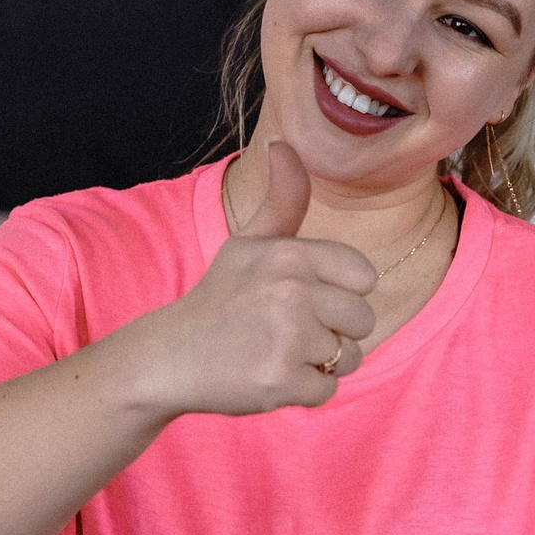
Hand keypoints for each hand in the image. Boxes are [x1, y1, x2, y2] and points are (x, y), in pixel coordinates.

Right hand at [125, 140, 375, 414]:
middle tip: (286, 330)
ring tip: (276, 352)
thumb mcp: (249, 242)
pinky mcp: (281, 380)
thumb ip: (282, 199)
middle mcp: (291, 290)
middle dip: (333, 332)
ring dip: (319, 363)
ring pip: (349, 357)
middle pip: (363, 320)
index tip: (302, 297)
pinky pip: (327, 390)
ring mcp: (287, 337)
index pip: (364, 277)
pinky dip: (303, 391)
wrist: (169, 356)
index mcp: (288, 253)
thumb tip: (284, 142)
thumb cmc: (221, 297)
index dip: (339, 292)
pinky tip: (268, 376)